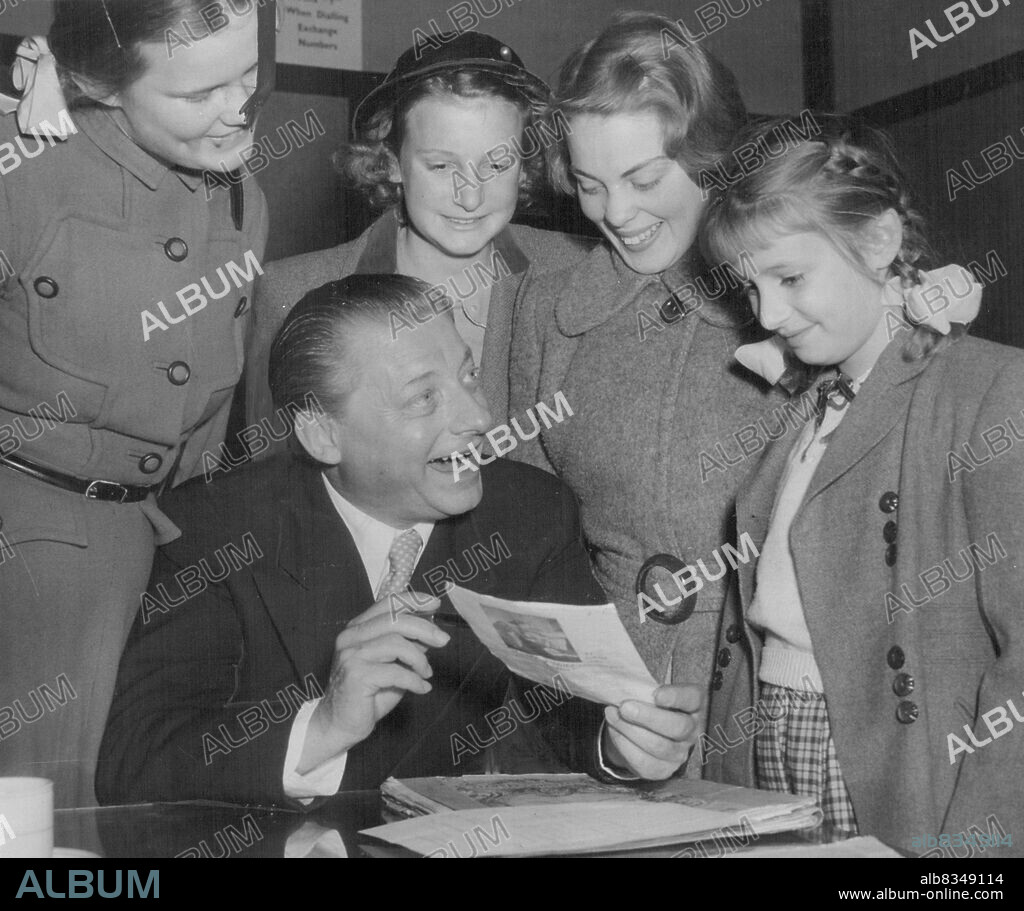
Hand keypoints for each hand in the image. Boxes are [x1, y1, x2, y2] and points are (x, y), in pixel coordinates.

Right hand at [297, 592, 446, 771]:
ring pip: (396, 644)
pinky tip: (421, 688)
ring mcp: (351, 655)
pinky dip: (414, 680)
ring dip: (420, 659)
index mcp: (357, 629)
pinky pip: (396, 672)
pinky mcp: (356, 676)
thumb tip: (431, 630)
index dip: (414, 600)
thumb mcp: (392, 664)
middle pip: (395, 620)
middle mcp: (351, 637)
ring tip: (426, 673)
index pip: (387, 603)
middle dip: (424, 628)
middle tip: (443, 640)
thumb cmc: (368, 694)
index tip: (435, 605)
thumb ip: (406, 646)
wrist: (340, 725)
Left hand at [601, 684, 703, 779]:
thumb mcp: (650, 691)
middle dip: (648, 717)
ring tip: (612, 715)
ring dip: (631, 730)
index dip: (676, 696)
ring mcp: (680, 753)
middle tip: (625, 707)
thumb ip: (643, 687)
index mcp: (693, 704)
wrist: (640, 732)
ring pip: (659, 746)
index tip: (655, 694)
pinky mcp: (663, 769)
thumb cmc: (648, 704)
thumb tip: (624, 685)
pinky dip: (625, 744)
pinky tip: (615, 730)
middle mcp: (692, 730)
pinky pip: (644, 761)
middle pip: (678, 727)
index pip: (692, 698)